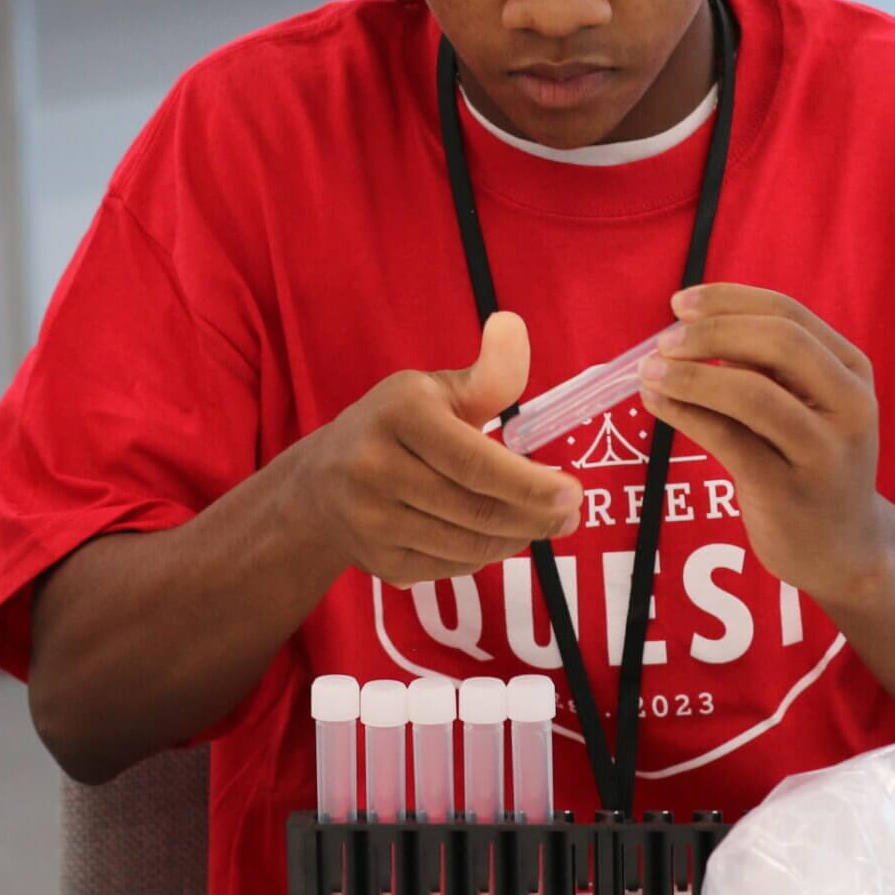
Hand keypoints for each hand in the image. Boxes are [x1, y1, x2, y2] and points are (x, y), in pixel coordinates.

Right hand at [290, 312, 583, 587]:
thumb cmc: (398, 427)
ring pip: (467, 546)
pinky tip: (495, 538)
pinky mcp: (376, 560)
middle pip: (476, 510)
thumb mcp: (436, 391)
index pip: (475, 463)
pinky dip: (482, 556)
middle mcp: (375, 468)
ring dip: (515, 539)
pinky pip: (448, 568)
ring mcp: (370, 520)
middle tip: (570, 517)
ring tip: (539, 525)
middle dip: (534, 517)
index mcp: (399, 414)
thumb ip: (487, 374)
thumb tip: (513, 326)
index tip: (573, 494)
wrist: (321, 480)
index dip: (529, 484)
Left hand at [637, 284, 884, 608]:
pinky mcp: (788, 491)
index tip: (680, 304)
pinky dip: (685, 414)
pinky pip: (728, 440)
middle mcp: (849, 405)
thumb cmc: (811, 462)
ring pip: (753, 393)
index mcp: (851, 369)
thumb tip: (686, 331)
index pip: (789, 314)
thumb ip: (764, 367)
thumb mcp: (805, 405)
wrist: (844, 549)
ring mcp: (823, 450)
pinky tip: (657, 404)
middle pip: (778, 343)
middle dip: (711, 334)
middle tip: (663, 342)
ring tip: (650, 373)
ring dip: (691, 376)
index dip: (729, 301)